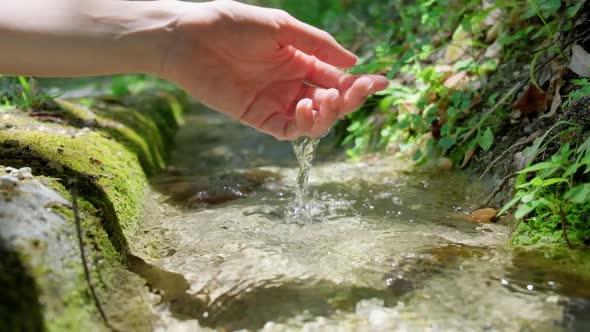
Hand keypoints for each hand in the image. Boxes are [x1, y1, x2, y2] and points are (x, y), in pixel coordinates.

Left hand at [160, 1, 388, 139]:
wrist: (190, 37)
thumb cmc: (233, 24)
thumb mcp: (281, 28)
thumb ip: (317, 45)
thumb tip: (354, 61)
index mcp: (299, 61)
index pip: (336, 77)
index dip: (359, 82)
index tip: (381, 81)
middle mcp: (291, 84)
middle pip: (330, 101)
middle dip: (349, 98)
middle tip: (359, 90)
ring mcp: (276, 102)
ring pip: (315, 120)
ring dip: (329, 112)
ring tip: (326, 97)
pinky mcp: (258, 117)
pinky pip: (289, 129)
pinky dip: (305, 123)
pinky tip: (307, 104)